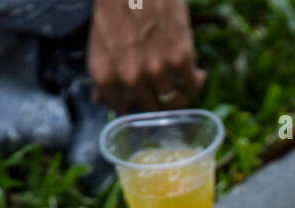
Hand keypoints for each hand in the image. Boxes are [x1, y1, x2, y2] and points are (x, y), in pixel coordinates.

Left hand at [87, 0, 204, 112]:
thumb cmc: (116, 3)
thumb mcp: (99, 40)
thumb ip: (103, 74)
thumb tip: (99, 100)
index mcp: (105, 75)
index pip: (122, 109)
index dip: (134, 106)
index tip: (142, 101)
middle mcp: (130, 78)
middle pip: (150, 108)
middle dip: (159, 103)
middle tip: (166, 95)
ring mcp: (156, 70)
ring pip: (173, 101)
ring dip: (180, 96)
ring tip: (182, 86)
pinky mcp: (180, 58)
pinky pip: (191, 84)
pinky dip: (195, 82)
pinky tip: (195, 75)